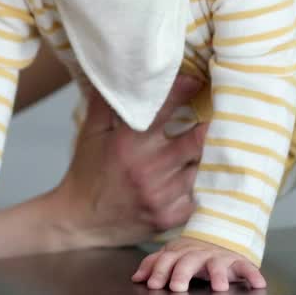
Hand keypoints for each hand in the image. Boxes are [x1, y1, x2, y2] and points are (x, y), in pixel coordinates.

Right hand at [52, 75, 207, 248]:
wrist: (79, 220)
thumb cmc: (86, 173)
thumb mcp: (90, 134)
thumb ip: (104, 103)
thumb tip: (115, 74)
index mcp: (127, 143)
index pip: (165, 109)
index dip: (185, 91)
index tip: (197, 82)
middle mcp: (147, 168)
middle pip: (196, 140)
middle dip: (207, 127)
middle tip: (216, 116)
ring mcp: (161, 195)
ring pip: (201, 168)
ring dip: (206, 156)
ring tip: (215, 145)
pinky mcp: (170, 217)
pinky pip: (198, 196)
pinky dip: (201, 185)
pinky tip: (199, 176)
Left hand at [132, 236, 265, 291]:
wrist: (220, 238)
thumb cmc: (192, 253)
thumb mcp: (172, 256)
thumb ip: (154, 264)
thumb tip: (137, 278)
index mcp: (180, 252)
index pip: (167, 260)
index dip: (159, 271)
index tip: (154, 285)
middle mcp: (198, 253)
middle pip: (188, 261)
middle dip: (182, 274)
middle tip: (178, 287)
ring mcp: (219, 257)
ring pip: (217, 264)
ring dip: (219, 275)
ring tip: (219, 287)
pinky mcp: (238, 262)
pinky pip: (247, 267)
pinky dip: (253, 274)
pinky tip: (257, 283)